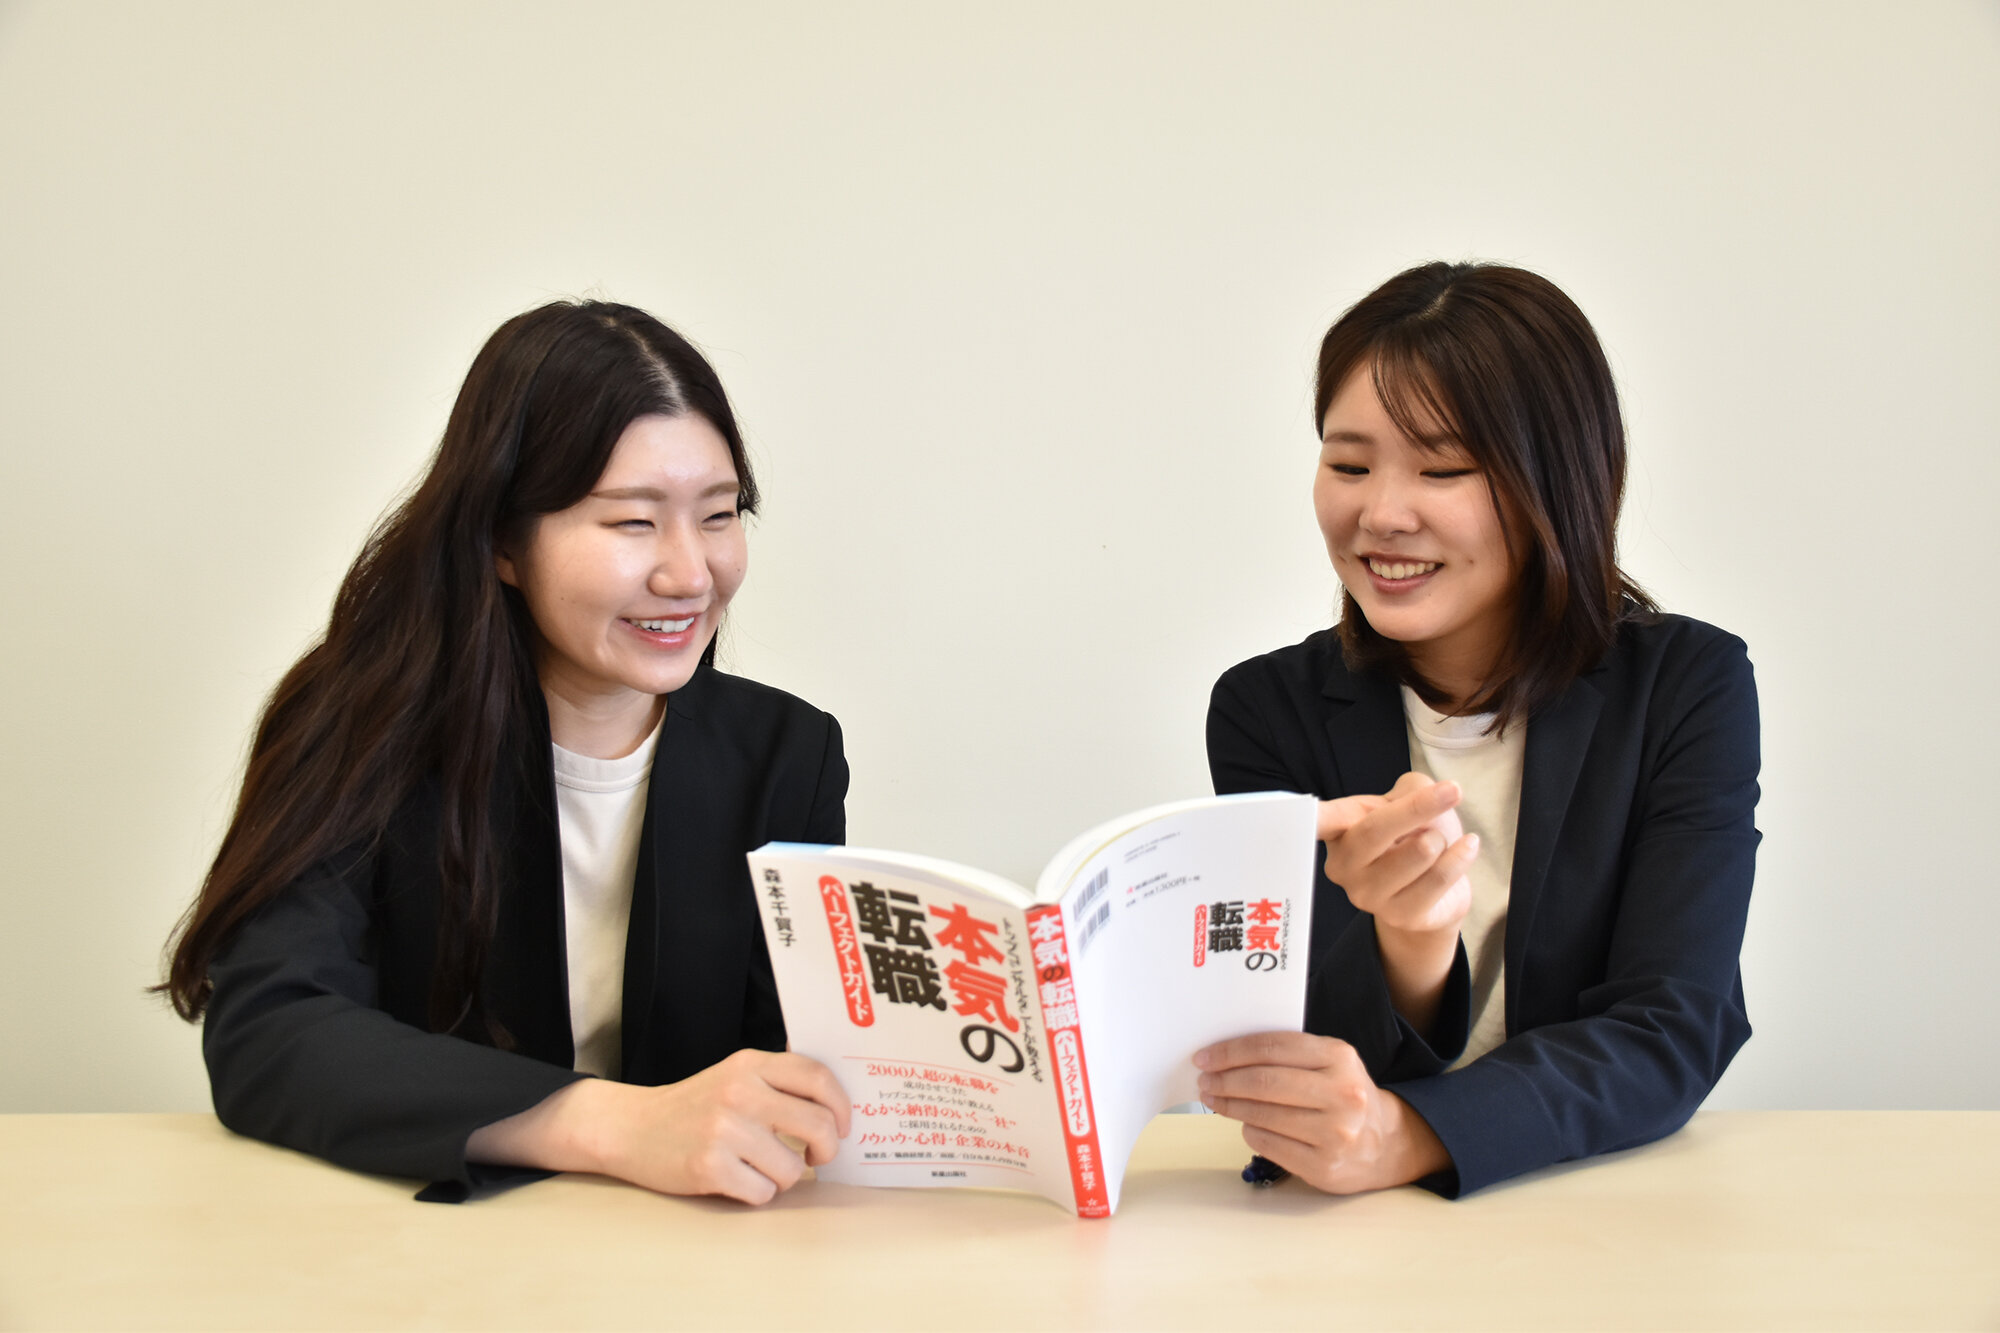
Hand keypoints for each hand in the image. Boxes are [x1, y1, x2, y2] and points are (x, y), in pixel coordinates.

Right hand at [467, 1049, 850, 1204]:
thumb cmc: (694, 1106)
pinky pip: (762, 1192)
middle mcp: (740, 1092)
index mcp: (751, 1064)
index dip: (842, 1106)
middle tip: (816, 1156)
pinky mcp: (708, 1167)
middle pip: (818, 1124)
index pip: (819, 1077)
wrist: (631, 1128)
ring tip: (761, 1168)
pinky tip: (738, 1180)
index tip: (843, 1126)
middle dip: (827, 1149)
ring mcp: (724, 1130)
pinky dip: (757, 1193)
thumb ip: (779, 1080)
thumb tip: (838, 1101)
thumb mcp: (735, 1075)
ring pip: (791, 1168)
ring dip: (783, 1177)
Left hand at [1194, 1031, 1448, 1193]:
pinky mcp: (1323, 1166)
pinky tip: (1247, 1124)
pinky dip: (1249, 1131)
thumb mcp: (1329, 1063)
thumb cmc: (1343, 1095)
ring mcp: (1334, 1133)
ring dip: (1229, 1106)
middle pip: (1264, 1082)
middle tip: (1204, 1080)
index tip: (1205, 1057)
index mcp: (1340, 1057)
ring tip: (1215, 1099)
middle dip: (1225, 1080)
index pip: (1272, 1048)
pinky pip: (1268, 1143)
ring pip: (1262, 1115)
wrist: (1384, 1143)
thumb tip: (1226, 1055)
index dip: (1231, 1052)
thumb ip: (1288, 1054)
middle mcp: (1341, 1094)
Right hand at [1318, 775, 1476, 1034]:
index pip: (1317, 821)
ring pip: (1418, 852)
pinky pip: (1439, 878)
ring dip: (1441, 838)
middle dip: (1419, 807)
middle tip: (1453, 791)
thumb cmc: (1414, 838)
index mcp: (1337, 832)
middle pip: (1376, 829)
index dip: (1304, 816)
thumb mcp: (1408, 800)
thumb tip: (1426, 796)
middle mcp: (1344, 866)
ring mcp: (1368, 896)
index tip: (1294, 810)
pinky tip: (1468, 846)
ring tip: (1440, 840)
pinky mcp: (1400, 916)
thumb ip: (1412, 789)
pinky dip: (1461, 856)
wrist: (1434, 894)